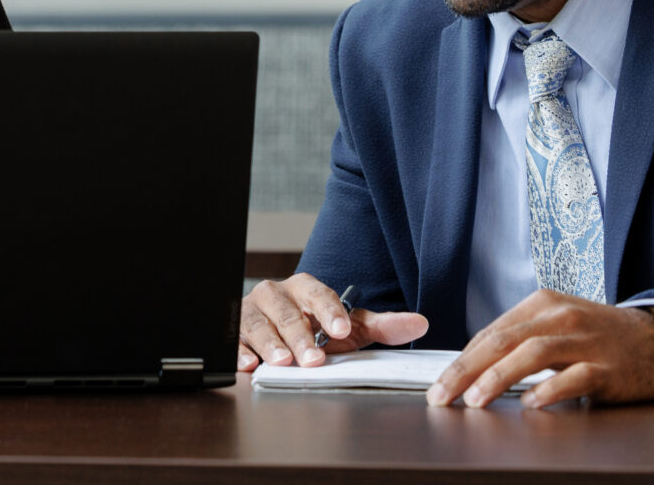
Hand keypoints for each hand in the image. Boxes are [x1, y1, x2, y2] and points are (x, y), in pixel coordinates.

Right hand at [238, 273, 429, 370]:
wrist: (282, 334)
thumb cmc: (316, 329)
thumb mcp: (349, 327)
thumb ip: (382, 326)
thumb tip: (420, 323)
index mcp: (305, 288)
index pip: (318, 294)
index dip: (330, 311)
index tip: (341, 330)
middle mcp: (275, 295)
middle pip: (286, 312)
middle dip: (300, 336)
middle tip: (313, 358)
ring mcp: (251, 312)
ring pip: (257, 323)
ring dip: (270, 344)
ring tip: (282, 362)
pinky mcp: (233, 332)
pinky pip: (233, 340)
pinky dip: (239, 352)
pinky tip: (249, 365)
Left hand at [428, 290, 653, 408]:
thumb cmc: (599, 336)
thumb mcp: (556, 325)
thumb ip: (520, 339)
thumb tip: (473, 364)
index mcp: (542, 305)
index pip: (491, 333)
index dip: (461, 360)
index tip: (439, 383)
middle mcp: (561, 317)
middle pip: (503, 341)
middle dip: (466, 370)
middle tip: (442, 394)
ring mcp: (586, 341)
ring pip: (533, 354)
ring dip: (498, 377)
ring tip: (475, 399)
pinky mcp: (608, 367)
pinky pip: (575, 377)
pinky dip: (550, 389)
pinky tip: (531, 403)